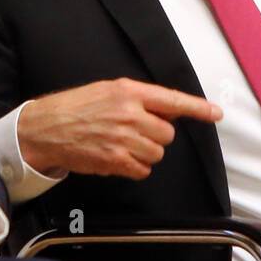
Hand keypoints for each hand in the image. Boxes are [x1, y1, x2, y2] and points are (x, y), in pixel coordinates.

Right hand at [17, 77, 222, 179]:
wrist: (45, 128)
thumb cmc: (75, 108)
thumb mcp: (107, 91)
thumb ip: (138, 99)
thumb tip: (165, 113)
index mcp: (129, 91)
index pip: (173, 100)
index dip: (198, 108)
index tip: (216, 114)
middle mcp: (129, 113)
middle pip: (167, 134)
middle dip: (155, 136)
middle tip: (133, 132)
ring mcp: (123, 138)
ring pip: (156, 154)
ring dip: (144, 153)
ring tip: (121, 144)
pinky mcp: (115, 160)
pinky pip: (142, 170)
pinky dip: (133, 167)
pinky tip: (116, 157)